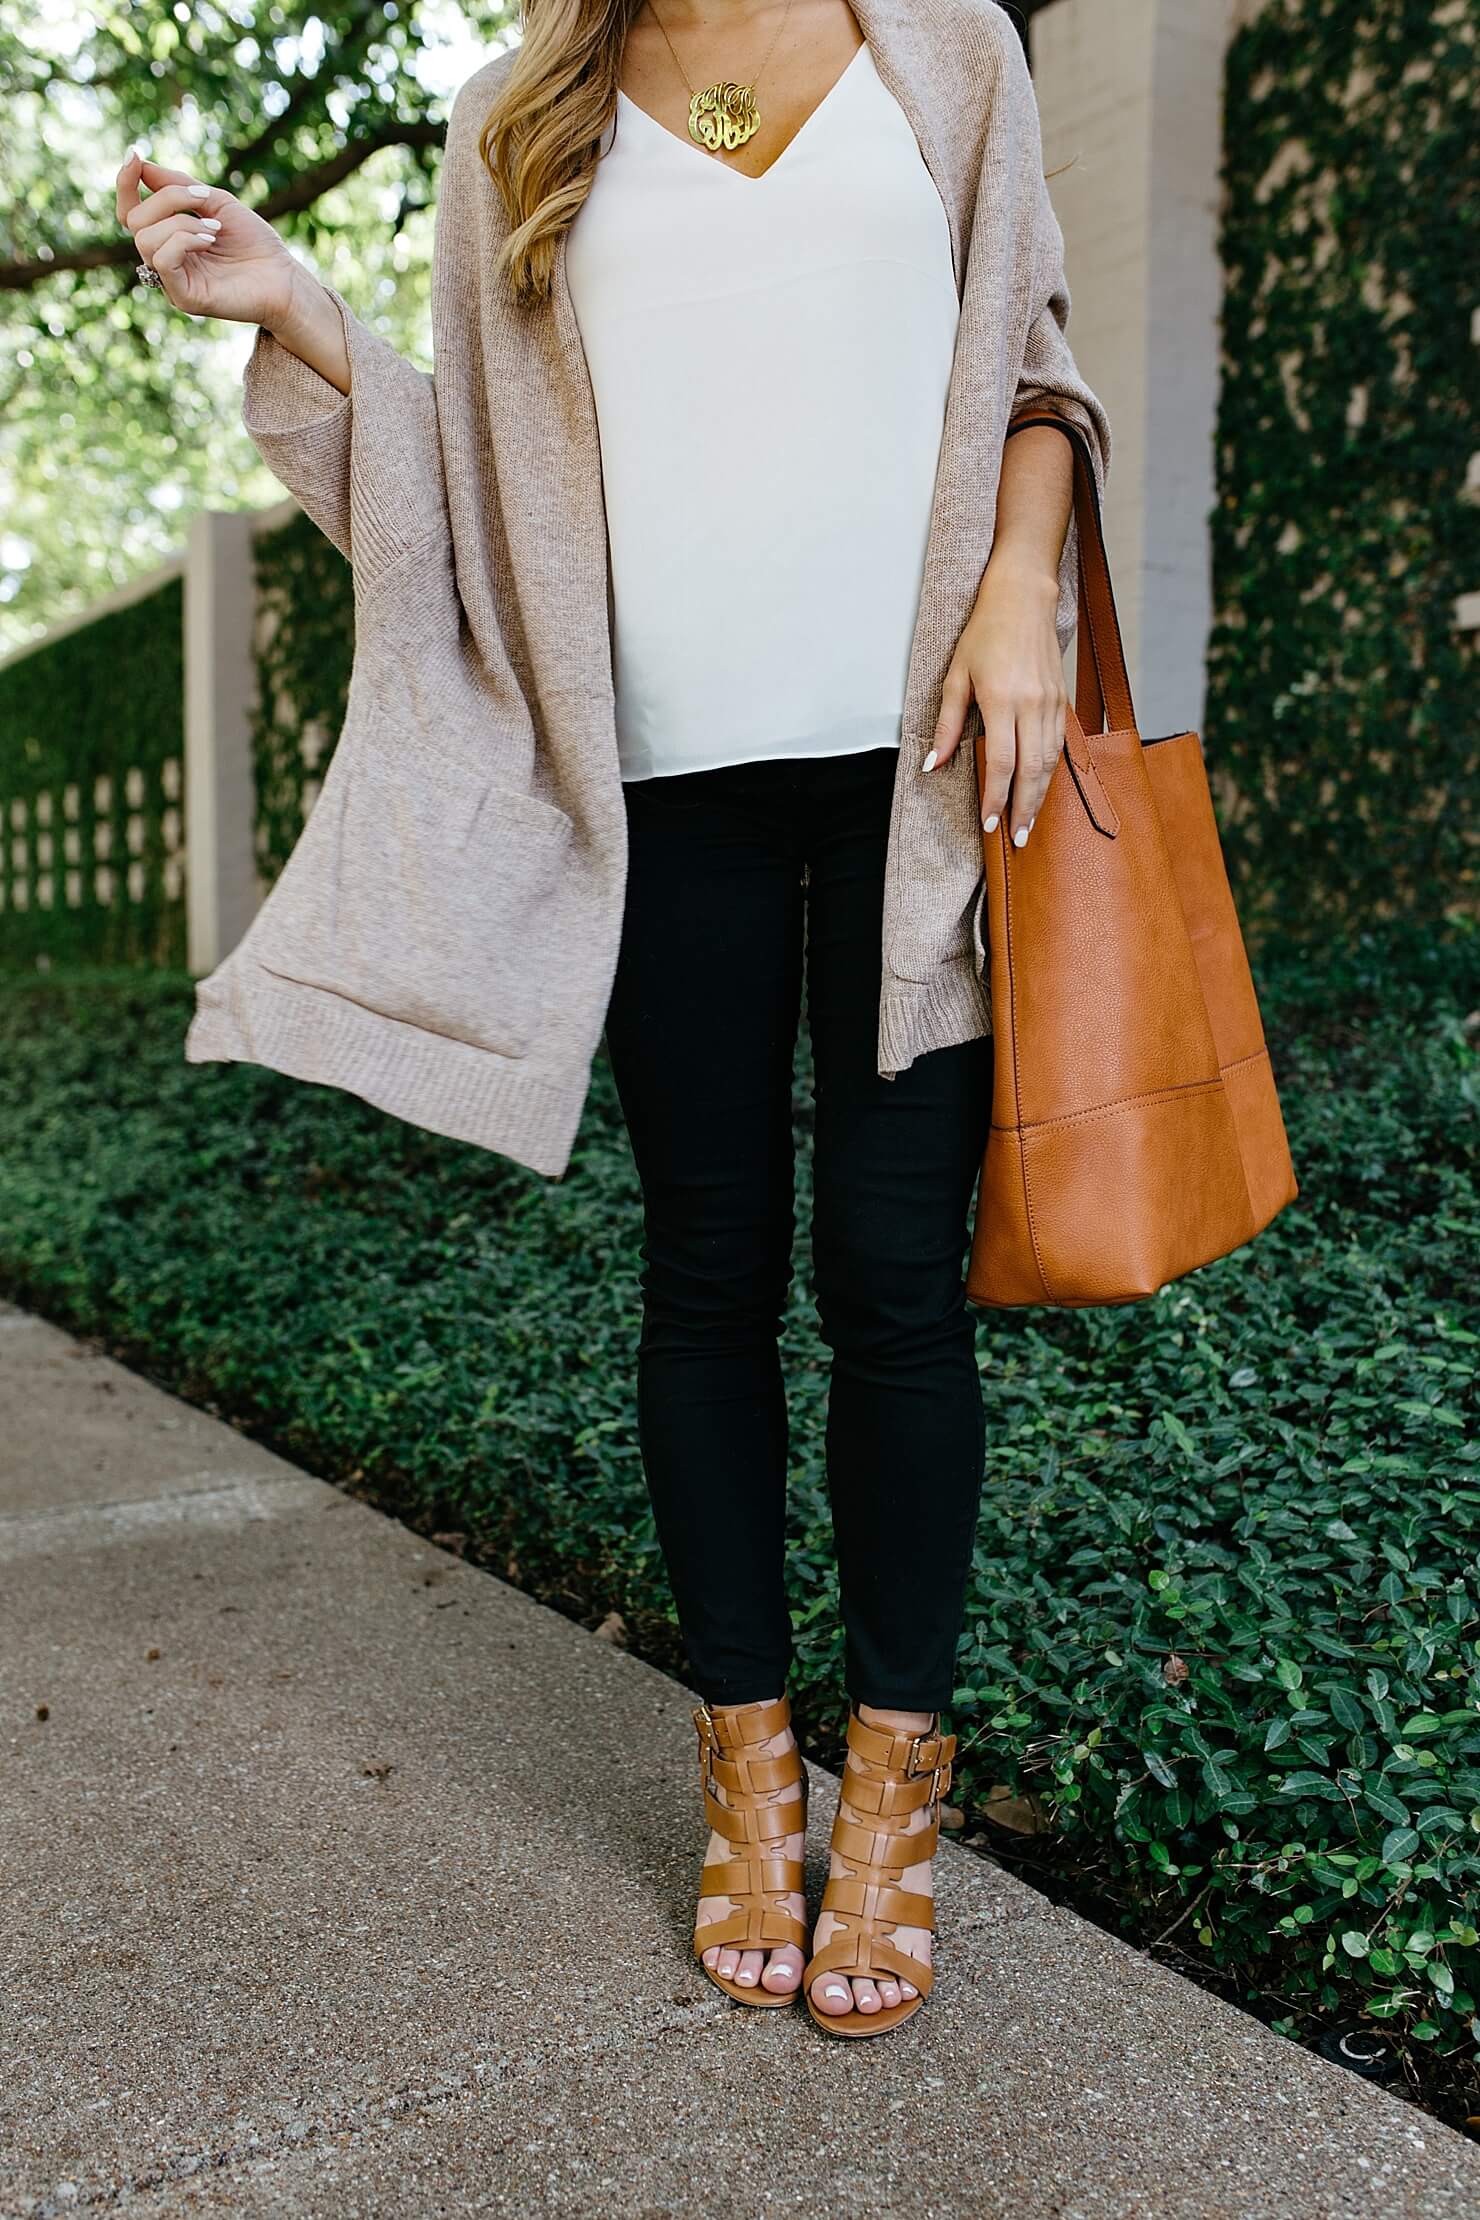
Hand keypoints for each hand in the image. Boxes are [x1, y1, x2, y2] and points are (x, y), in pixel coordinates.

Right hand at [115, 150, 299, 332]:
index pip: (131, 211)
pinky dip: (183, 241)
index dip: (126, 182)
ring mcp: (172, 281)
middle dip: (167, 199)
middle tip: (203, 199)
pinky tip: (209, 240)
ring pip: (146, 239)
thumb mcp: (215, 200)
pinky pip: (162, 261)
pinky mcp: (183, 298)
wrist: (284, 277)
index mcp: (169, 238)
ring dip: (181, 222)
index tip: (134, 154)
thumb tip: (141, 163)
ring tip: (215, 228)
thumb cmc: (254, 242)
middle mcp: (165, 260)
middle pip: (137, 221)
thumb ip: (178, 185)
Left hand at [922, 552, 1066, 848]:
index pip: (1002, 762)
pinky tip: (1042, 788)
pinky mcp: (1062, 700)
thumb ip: (946, 725)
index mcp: (1003, 699)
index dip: (996, 797)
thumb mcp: (955, 676)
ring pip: (1050, 761)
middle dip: (1024, 808)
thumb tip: (931, 765)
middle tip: (1017, 838)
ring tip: (1029, 822)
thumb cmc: (984, 634)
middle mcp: (1032, 705)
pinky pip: (1059, 745)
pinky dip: (1051, 772)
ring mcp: (1052, 703)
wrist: (1024, 598)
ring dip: (1041, 796)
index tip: (989, 823)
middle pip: (1032, 770)